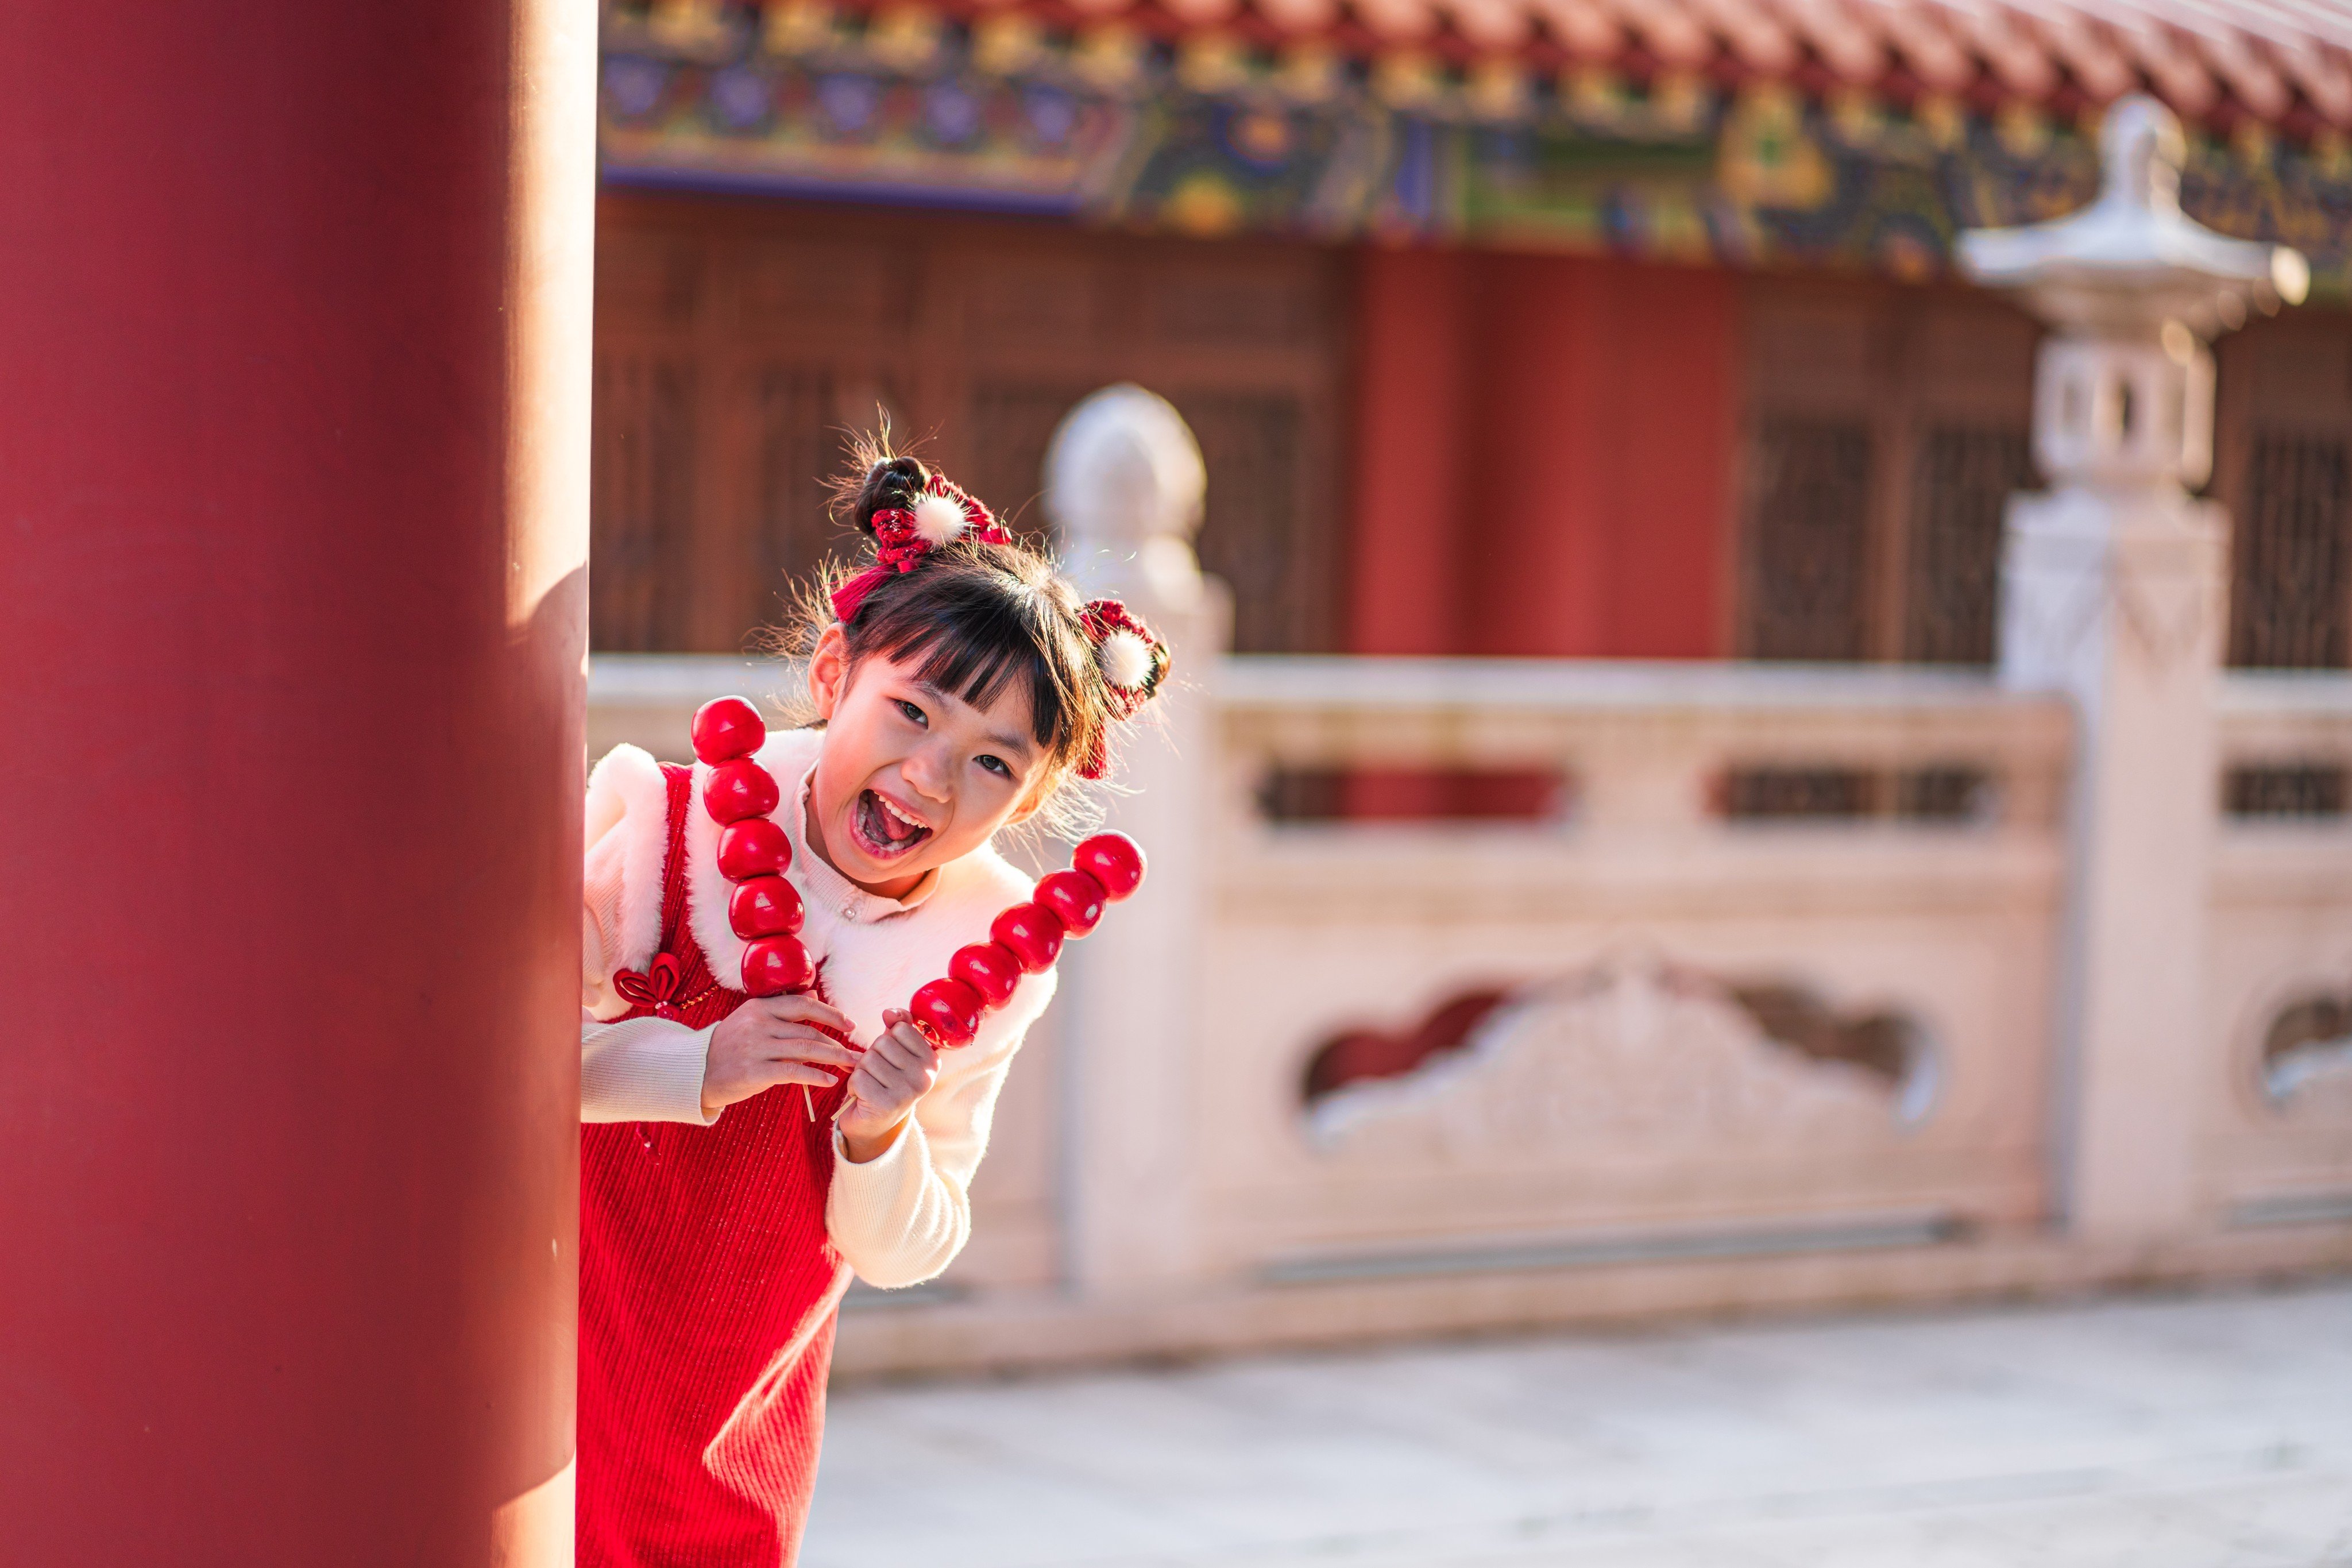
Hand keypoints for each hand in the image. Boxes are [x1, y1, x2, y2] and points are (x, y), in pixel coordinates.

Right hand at [702, 994, 861, 1119]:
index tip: (849, 1024)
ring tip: (852, 1066)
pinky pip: (793, 1072)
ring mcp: (756, 1048)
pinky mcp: (754, 1072)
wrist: (695, 1072)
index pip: (803, 1005)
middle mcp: (759, 1024)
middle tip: (856, 1054)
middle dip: (837, 1043)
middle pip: (809, 1030)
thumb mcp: (751, 1019)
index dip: (830, 1014)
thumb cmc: (728, 1047)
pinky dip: (815, 1076)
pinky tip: (830, 1081)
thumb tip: (813, 994)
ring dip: (834, 1058)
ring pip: (806, 1049)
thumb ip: (783, 1009)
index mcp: (759, 1008)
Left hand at [837, 1009, 940, 1162]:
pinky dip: (854, 1086)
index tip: (892, 1061)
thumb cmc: (885, 1082)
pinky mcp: (885, 1105)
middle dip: (872, 1056)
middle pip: (882, 1043)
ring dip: (861, 1072)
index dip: (888, 1041)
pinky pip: (858, 1078)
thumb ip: (898, 1027)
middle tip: (878, 1076)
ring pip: (868, 1060)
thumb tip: (889, 1013)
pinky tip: (863, 1097)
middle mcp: (925, 1077)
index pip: (901, 1029)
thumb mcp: (896, 1052)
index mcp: (932, 1061)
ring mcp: (907, 1092)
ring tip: (872, 1086)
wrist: (874, 1124)